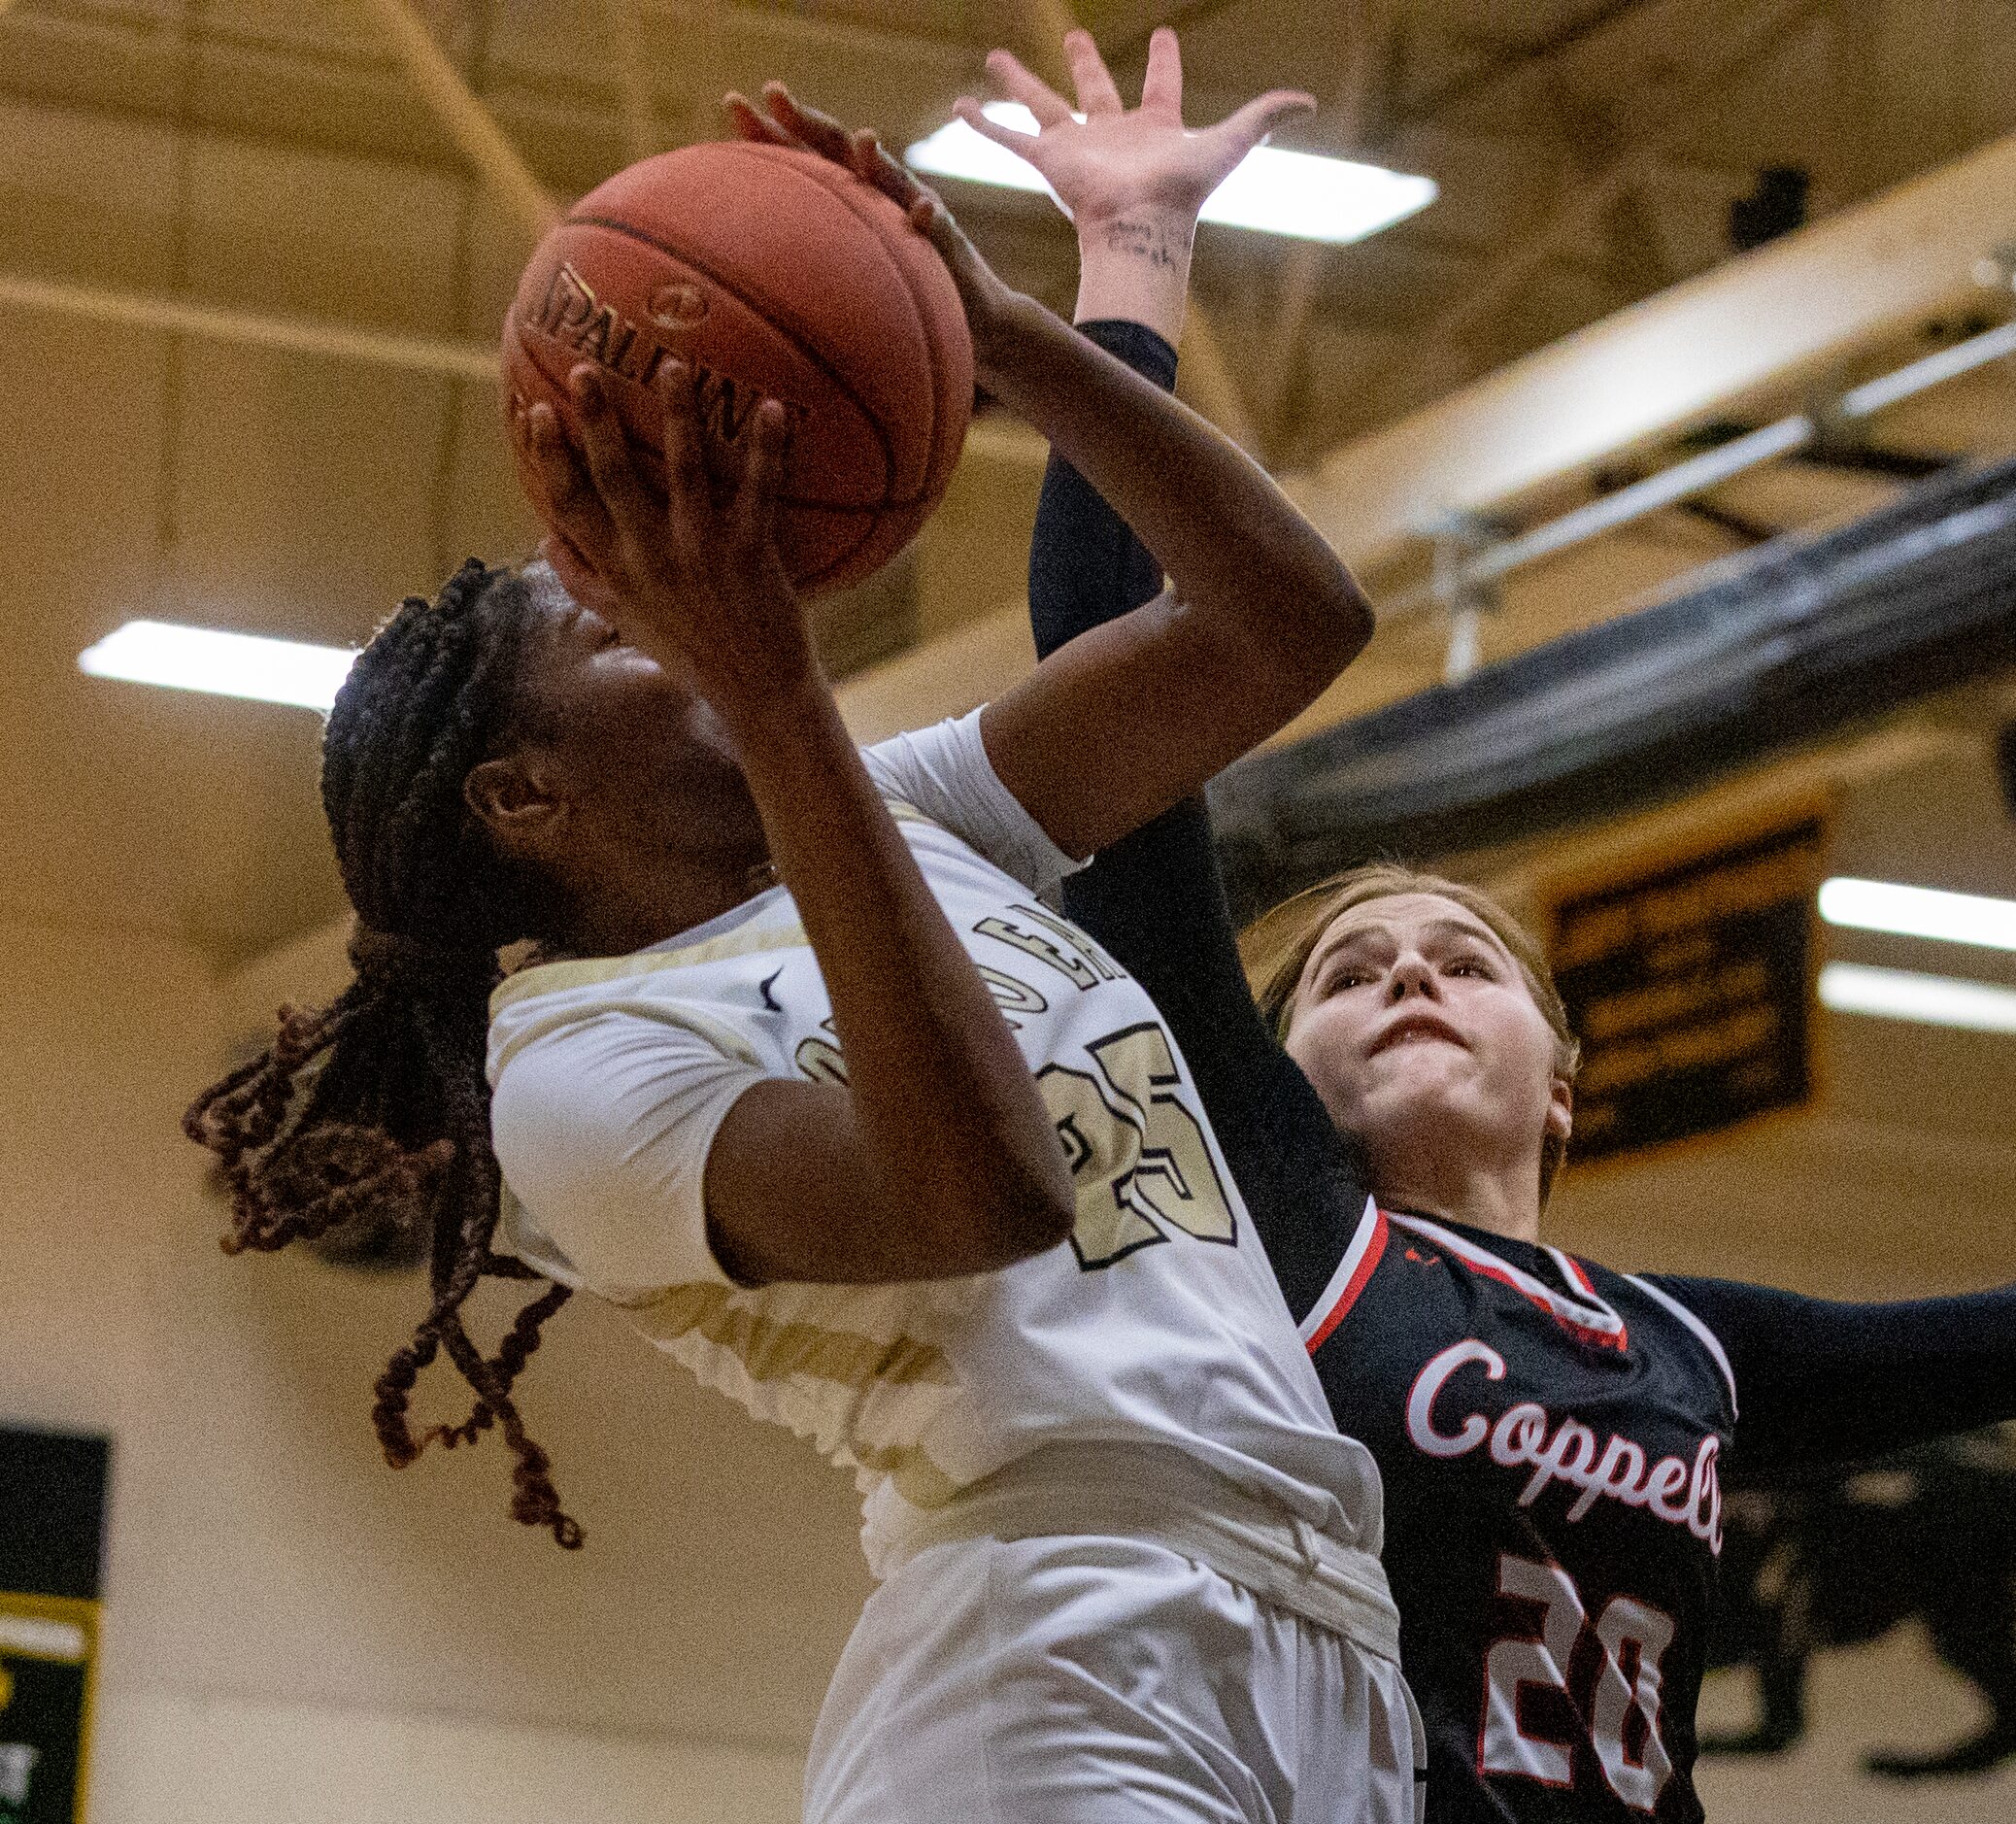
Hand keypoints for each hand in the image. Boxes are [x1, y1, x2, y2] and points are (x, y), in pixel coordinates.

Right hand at [518, 359, 812, 712]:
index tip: (536, 410)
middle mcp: (652, 559)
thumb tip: (547, 539)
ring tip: (674, 366)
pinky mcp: (750, 556)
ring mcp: (701, 555)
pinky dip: (765, 450)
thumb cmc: (690, 652)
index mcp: (618, 570)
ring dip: (678, 417)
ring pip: (684, 473)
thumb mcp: (626, 621)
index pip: (569, 506)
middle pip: (615, 478)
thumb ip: (585, 580)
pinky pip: (758, 493)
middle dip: (597, 422)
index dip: (550, 458)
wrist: (756, 693)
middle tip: (586, 370)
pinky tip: (771, 407)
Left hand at [724, 82, 1031, 381]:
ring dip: (876, 161)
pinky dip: (930, 219)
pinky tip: (926, 211)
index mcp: (843, 197)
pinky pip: (939, 232)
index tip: (732, 105)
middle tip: (772, 92)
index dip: (768, 130)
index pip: (801, 155)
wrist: (961, 317)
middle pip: (836, 149)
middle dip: (806, 120)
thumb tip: (730, 261)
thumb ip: (797, 258)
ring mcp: (911, 214)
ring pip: (891, 180)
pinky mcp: (946, 245)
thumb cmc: (887, 297)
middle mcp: (875, 194)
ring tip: (863, 139)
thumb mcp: (833, 275)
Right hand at [961, 28, 1312, 236]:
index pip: (1158, 85)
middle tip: (1076, 36)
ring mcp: (1076, 147)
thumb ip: (1265, 117)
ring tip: (996, 57)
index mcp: (1153, 126)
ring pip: (1041, 104)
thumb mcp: (1231, 142)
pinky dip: (984, 125)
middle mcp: (1111, 134)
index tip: (1162, 35)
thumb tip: (1309, 100)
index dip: (1162, 61)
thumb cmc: (1184, 191)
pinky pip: (1009, 140)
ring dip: (1018, 82)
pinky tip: (959, 107)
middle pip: (1094, 89)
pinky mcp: (1048, 162)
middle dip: (1084, 62)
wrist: (1141, 227)